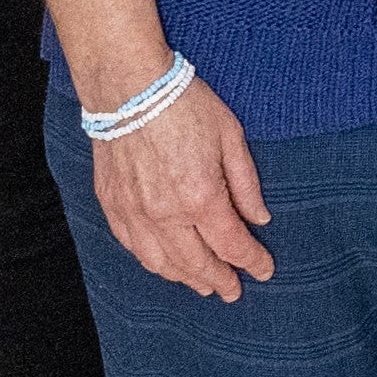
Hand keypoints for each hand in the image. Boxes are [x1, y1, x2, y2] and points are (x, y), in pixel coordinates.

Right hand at [89, 68, 275, 300]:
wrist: (128, 86)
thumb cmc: (183, 105)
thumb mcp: (230, 137)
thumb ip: (245, 184)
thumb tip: (259, 218)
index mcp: (201, 197)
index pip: (231, 245)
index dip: (251, 262)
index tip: (264, 270)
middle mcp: (165, 214)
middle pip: (196, 264)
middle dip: (218, 281)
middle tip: (233, 291)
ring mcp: (135, 212)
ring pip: (161, 263)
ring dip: (185, 278)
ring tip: (202, 285)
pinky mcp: (112, 204)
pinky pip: (133, 246)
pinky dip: (152, 262)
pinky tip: (165, 264)